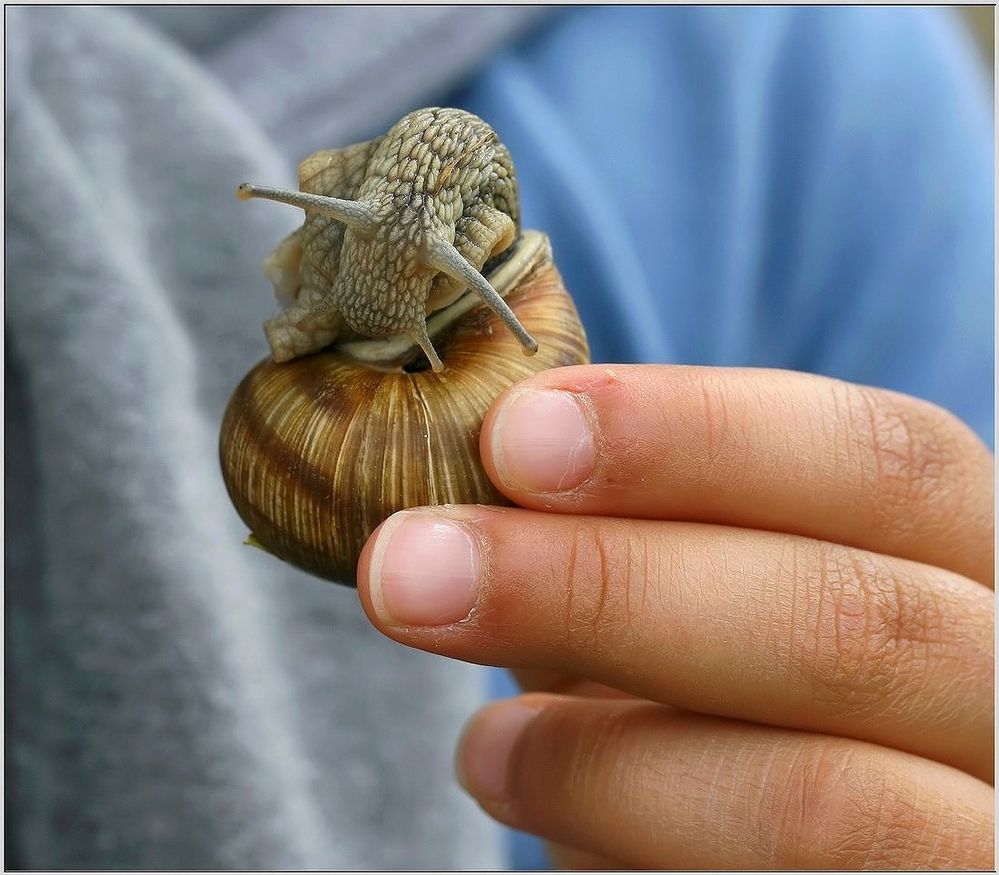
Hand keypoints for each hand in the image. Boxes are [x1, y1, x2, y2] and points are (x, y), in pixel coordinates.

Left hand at [356, 365, 993, 868]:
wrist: (814, 836)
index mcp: (976, 556)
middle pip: (847, 620)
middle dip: (604, 586)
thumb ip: (645, 527)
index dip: (693, 433)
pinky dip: (626, 838)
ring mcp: (985, 829)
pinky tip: (532, 800)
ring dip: (601, 758)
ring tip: (480, 748)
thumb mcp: (717, 584)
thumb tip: (500, 447)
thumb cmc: (749, 686)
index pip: (884, 457)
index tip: (514, 433)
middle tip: (408, 567)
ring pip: (827, 802)